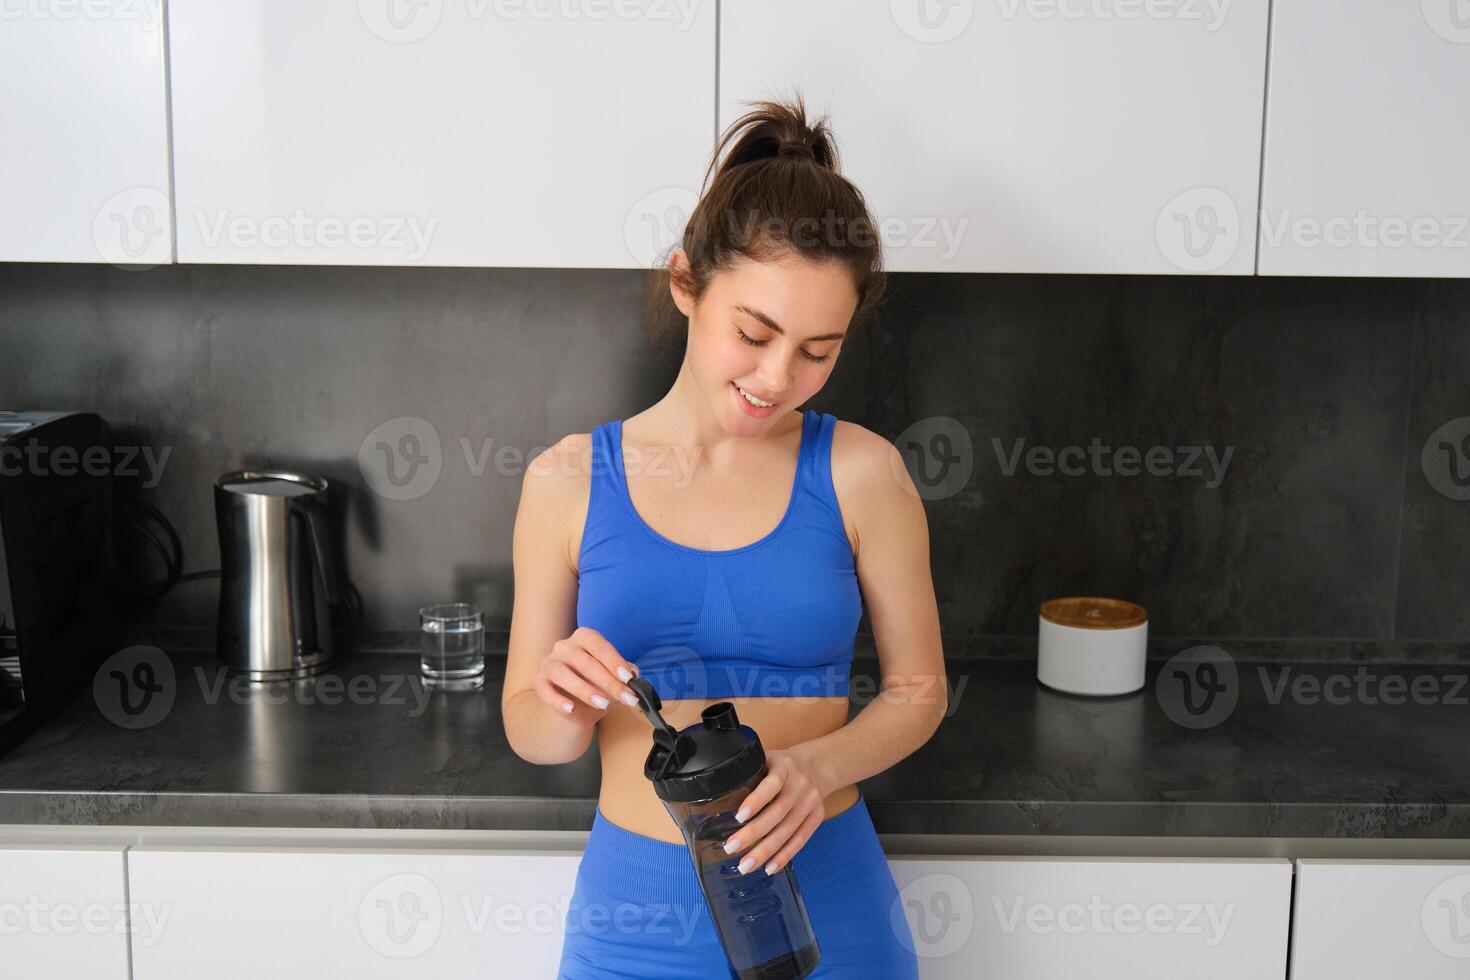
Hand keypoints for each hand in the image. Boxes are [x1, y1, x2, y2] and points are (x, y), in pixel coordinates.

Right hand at [533, 627, 640, 727]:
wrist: (576, 706)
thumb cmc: (597, 685)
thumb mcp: (613, 679)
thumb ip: (623, 674)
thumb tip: (635, 673)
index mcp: (583, 638)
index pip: (597, 644)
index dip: (613, 660)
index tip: (628, 678)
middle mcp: (563, 647)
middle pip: (583, 660)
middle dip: (607, 681)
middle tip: (625, 697)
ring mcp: (549, 663)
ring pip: (561, 672)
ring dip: (584, 689)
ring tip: (603, 704)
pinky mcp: (539, 682)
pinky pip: (544, 690)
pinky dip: (557, 700)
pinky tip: (571, 709)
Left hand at [719, 746, 827, 876]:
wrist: (817, 766)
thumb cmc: (781, 766)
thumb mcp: (767, 759)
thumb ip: (748, 771)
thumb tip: (715, 791)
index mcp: (784, 767)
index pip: (771, 785)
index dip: (756, 801)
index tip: (738, 817)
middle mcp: (799, 785)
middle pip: (777, 813)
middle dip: (754, 833)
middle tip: (730, 847)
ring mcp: (810, 802)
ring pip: (788, 830)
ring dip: (766, 851)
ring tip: (746, 865)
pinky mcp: (817, 817)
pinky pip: (800, 840)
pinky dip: (784, 856)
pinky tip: (769, 867)